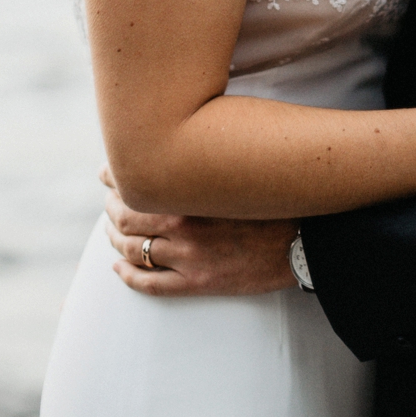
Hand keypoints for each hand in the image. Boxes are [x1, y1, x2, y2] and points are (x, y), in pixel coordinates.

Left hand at [100, 166, 298, 295]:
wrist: (306, 239)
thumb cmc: (277, 197)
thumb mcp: (241, 165)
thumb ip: (210, 154)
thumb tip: (190, 133)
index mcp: (191, 191)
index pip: (135, 183)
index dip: (114, 177)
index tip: (108, 170)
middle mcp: (182, 225)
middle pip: (125, 217)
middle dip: (111, 206)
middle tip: (109, 199)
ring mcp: (188, 257)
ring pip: (132, 249)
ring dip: (114, 239)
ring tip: (111, 231)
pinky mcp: (198, 283)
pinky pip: (149, 284)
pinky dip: (127, 275)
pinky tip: (119, 268)